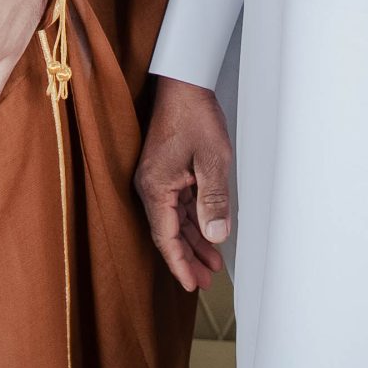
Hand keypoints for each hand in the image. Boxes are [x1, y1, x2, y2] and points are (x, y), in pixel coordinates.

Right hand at [134, 74, 232, 291]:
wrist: (183, 82)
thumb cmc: (194, 115)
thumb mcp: (212, 160)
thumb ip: (214, 200)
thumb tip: (216, 236)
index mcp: (155, 187)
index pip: (166, 237)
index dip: (180, 263)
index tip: (192, 285)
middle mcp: (151, 186)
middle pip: (169, 233)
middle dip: (188, 258)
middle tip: (206, 281)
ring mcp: (157, 178)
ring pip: (175, 220)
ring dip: (193, 241)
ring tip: (212, 264)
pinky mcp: (166, 170)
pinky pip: (178, 205)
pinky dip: (193, 220)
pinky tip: (208, 232)